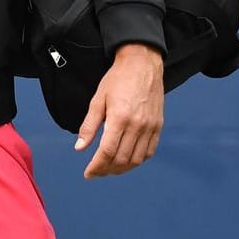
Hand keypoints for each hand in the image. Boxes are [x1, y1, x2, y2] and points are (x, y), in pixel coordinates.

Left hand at [76, 43, 164, 178]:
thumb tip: (79, 148)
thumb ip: (89, 126)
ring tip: (110, 168)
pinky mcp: (158, 126)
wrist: (142, 64)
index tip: (88, 174)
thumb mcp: (98, 99)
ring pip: (136, 160)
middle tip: (97, 171)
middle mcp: (137, 125)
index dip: (96, 167)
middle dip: (107, 170)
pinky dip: (137, 161)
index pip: (107, 152)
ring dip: (122, 169)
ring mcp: (150, 126)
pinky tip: (127, 160)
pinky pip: (149, 152)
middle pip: (121, 159)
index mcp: (119, 117)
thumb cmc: (117, 79)